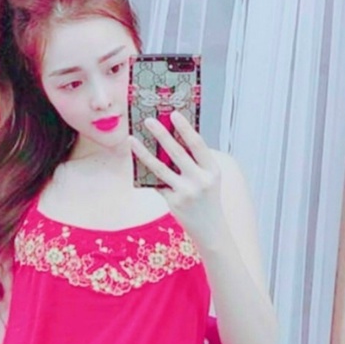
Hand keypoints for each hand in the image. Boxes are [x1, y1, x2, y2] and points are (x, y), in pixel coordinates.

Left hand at [129, 111, 227, 247]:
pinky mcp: (173, 202)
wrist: (210, 229)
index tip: (173, 114)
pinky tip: (136, 160)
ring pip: (160, 167)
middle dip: (161, 134)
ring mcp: (186, 192)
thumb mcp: (208, 178)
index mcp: (212, 170)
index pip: (197, 144)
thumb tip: (168, 140)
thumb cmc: (207, 198)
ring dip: (143, 152)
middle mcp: (200, 180)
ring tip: (132, 139)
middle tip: (148, 120)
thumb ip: (194, 161)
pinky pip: (157, 183)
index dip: (185, 128)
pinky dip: (147, 172)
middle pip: (177, 152)